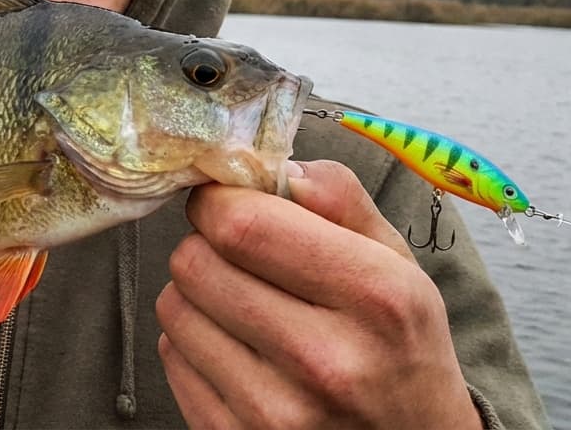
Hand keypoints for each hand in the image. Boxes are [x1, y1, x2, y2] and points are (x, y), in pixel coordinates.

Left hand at [156, 160, 481, 428]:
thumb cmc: (399, 348)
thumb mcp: (400, 266)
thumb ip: (343, 202)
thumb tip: (281, 166)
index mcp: (377, 298)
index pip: (242, 224)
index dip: (218, 200)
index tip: (226, 200)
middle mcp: (326, 360)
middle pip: (195, 262)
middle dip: (206, 244)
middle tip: (239, 256)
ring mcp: (276, 412)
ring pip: (173, 306)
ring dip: (197, 294)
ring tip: (245, 307)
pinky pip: (170, 357)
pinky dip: (193, 343)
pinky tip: (239, 351)